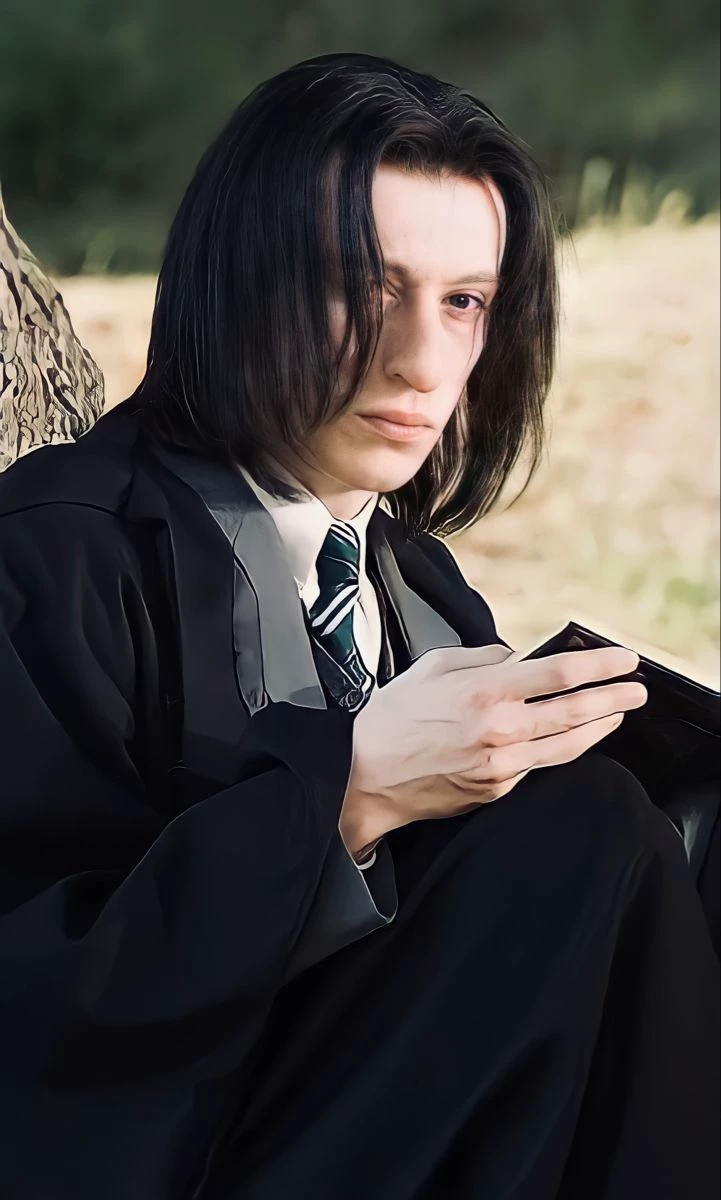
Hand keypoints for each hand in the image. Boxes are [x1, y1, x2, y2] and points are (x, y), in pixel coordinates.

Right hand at [340, 643, 646, 850]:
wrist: (365, 776)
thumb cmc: (392, 719)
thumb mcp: (432, 666)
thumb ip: (481, 656)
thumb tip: (514, 657)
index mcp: (486, 690)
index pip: (561, 673)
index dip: (600, 665)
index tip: (623, 659)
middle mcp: (501, 728)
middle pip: (576, 711)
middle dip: (615, 698)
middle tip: (637, 690)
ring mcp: (503, 764)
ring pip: (568, 745)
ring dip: (600, 727)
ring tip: (618, 714)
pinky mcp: (498, 788)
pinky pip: (538, 765)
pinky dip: (558, 749)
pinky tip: (569, 740)